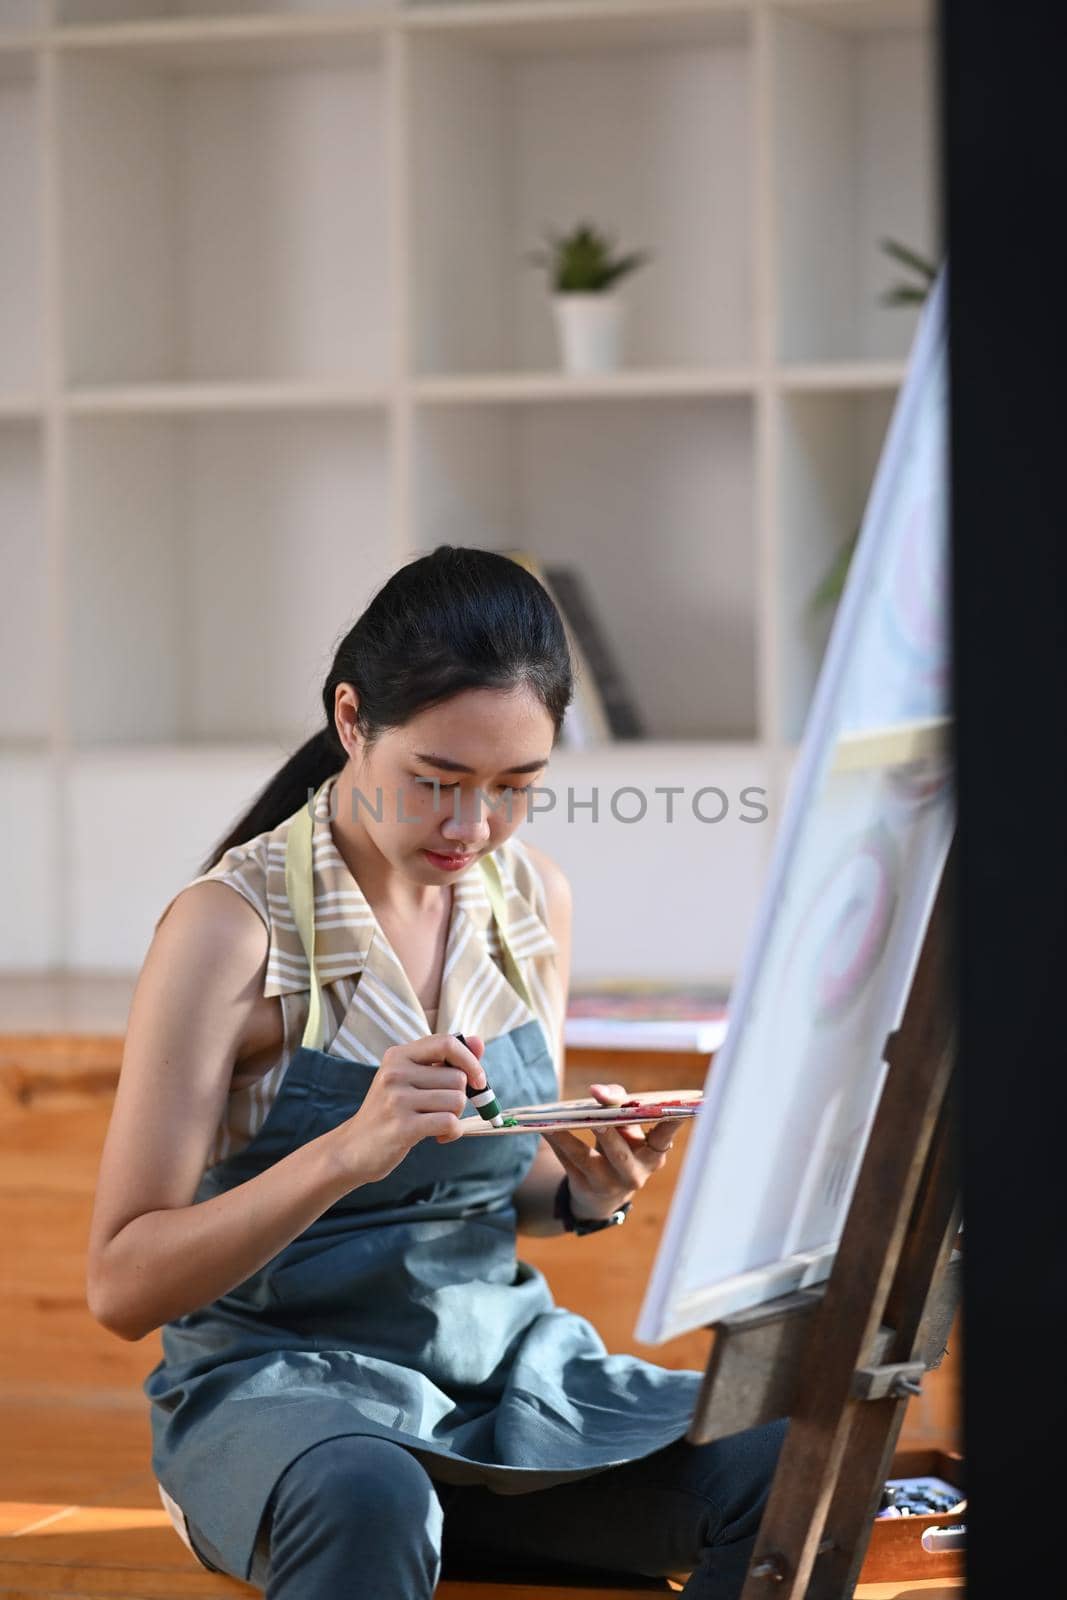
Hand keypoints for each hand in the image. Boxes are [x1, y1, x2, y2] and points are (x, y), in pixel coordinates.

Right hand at [329, 1033, 486, 1184]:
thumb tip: (479, 1042)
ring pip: (456, 1100)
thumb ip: (444, 1061)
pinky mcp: (402, 1126)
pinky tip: (439, 1137)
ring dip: (455, 1116)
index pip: (446, 1043)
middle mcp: (395, 1073)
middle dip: (460, 1097)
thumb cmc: (389, 1112)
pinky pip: (449, 1122)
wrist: (353, 1148)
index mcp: (398, 1056)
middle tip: (441, 1110)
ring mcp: (397, 1099)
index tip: (478, 1080)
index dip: (470, 1060)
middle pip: (458, 1077)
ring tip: (436, 1123)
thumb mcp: (410, 1079)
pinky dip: (452, 1132)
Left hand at [539, 1082, 685, 1221]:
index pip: (664, 1136)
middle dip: (608, 1134)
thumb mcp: (627, 1125)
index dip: (670, 1122)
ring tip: (555, 1122)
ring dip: (569, 1138)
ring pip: (586, 1159)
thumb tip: (599, 1093)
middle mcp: (634, 1172)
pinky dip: (556, 1143)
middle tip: (598, 1117)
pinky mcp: (583, 1186)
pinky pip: (567, 1162)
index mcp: (652, 1154)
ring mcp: (607, 1183)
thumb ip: (618, 1101)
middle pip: (619, 1152)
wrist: (603, 1192)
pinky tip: (544, 1128)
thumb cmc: (620, 1144)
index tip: (675, 1108)